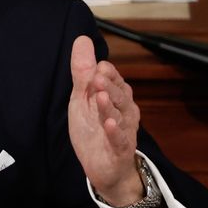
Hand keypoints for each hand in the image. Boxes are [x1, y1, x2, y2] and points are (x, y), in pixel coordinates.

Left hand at [66, 35, 144, 205]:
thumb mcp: (83, 99)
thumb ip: (83, 72)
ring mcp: (124, 130)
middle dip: (110, 86)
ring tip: (101, 96)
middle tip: (98, 77)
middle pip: (119, 95)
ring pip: (119, 115)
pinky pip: (119, 139)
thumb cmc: (95, 130)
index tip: (98, 67)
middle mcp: (124, 111)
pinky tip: (109, 124)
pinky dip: (115, 132)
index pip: (114, 80)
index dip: (106, 74)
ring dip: (110, 105)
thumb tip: (82, 39)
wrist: (103, 168)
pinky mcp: (120, 150)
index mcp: (116, 96)